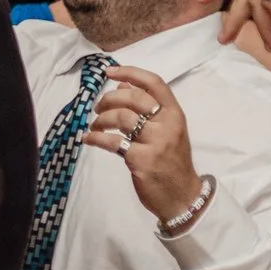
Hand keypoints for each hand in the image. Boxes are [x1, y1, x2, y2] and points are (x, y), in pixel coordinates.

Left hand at [83, 67, 201, 222]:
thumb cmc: (171, 161)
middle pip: (133, 98)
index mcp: (175, 115)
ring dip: (100, 120)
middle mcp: (168, 125)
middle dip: (109, 99)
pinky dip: (94, 137)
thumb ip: (147, 108)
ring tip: (94, 126)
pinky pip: (111, 141)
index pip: (155, 83)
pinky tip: (88, 138)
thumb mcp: (167, 131)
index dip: (130, 73)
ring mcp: (156, 142)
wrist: (183, 197)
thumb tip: (121, 85)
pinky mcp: (141, 160)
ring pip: (121, 117)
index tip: (109, 72)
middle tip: (97, 108)